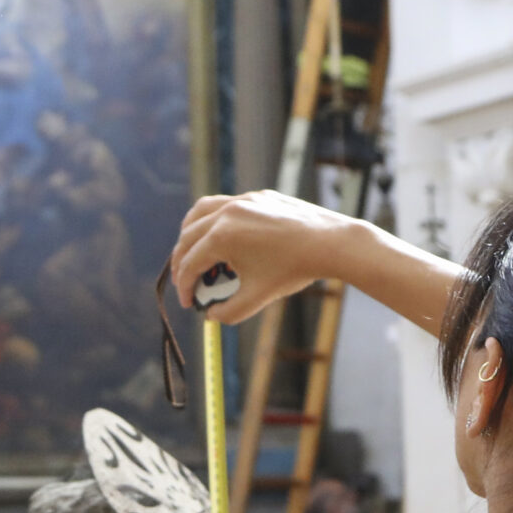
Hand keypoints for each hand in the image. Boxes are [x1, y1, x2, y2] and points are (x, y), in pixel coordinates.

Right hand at [170, 192, 366, 324]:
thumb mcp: (257, 297)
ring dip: (189, 233)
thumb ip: (229, 312)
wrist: (330, 243)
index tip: (188, 303)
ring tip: (190, 250)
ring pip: (201, 211)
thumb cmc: (294, 270)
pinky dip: (213, 219)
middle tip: (185, 281)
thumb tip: (211, 316)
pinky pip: (225, 203)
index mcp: (222, 237)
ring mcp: (242, 200)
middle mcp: (226, 213)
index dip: (185, 287)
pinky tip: (219, 233)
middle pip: (188, 237)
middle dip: (182, 262)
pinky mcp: (258, 196)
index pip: (191, 264)